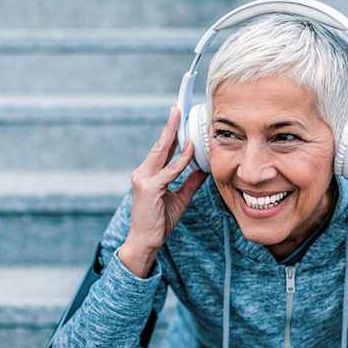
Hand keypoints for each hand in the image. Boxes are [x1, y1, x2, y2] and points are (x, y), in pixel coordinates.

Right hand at [120, 105, 208, 276]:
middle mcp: (143, 173)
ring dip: (174, 134)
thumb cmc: (160, 221)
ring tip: (182, 117)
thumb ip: (190, 182)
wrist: (146, 241)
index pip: (162, 149)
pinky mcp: (149, 188)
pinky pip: (169, 171)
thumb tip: (204, 168)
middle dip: (170, 125)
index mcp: (149, 174)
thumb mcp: (180, 198)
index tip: (178, 116)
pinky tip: (191, 149)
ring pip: (162, 153)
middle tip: (178, 105)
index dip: (171, 132)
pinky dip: (181, 160)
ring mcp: (144, 179)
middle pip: (159, 145)